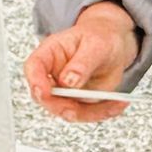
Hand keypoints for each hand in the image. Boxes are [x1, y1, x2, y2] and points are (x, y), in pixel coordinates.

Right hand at [24, 0, 139, 123]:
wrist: (114, 44)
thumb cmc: (100, 37)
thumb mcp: (96, 44)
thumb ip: (82, 63)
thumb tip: (68, 81)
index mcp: (50, 52)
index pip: (34, 67)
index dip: (35, 82)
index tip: (44, 93)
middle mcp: (53, 74)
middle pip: (46, 97)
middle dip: (64, 106)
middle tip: (84, 104)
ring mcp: (64, 91)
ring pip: (67, 111)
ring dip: (90, 112)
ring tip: (114, 102)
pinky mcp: (78, 102)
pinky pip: (86, 114)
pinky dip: (102, 113)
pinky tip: (117, 104)